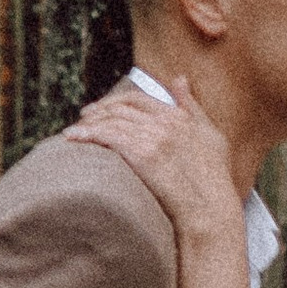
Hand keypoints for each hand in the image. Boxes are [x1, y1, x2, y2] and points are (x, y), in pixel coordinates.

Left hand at [66, 78, 241, 243]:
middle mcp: (165, 121)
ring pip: (111, 120)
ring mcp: (153, 136)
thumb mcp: (210, 134)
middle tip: (84, 119)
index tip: (102, 109)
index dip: (116, 101)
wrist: (209, 208)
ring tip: (73, 132)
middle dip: (98, 111)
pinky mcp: (142, 154)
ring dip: (88, 124)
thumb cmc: (214, 179)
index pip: (138, 98)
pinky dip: (87, 134)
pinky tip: (73, 137)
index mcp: (179, 115)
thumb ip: (191, 105)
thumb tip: (179, 79)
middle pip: (121, 107)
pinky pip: (107, 136)